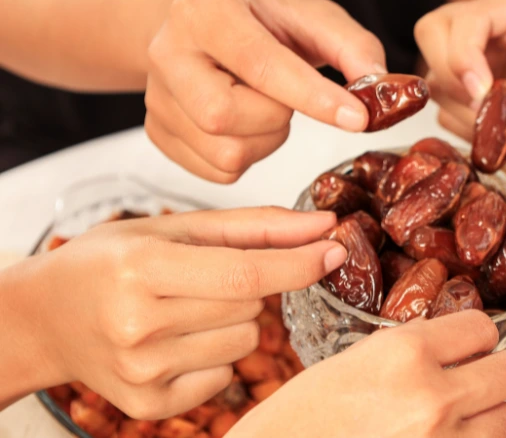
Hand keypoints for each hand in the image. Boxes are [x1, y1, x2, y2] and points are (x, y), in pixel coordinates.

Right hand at [2, 208, 345, 417]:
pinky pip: (224, 376)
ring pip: (245, 343)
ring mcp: (142, 372)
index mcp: (140, 268)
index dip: (299, 263)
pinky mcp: (147, 404)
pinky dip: (214, 355)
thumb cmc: (112, 262)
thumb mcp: (174, 228)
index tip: (334, 249)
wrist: (47, 316)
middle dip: (249, 288)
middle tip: (201, 279)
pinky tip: (175, 340)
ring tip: (184, 308)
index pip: (245, 274)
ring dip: (233, 321)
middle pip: (250, 308)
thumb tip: (321, 226)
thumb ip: (254, 226)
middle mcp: (137, 324)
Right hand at [144, 0, 385, 182]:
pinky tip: (250, 126)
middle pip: (225, 116)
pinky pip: (216, 172)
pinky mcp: (158, 131)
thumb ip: (352, 48)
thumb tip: (380, 90)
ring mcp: (156, 97)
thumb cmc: (260, 18)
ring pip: (224, 152)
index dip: (313, 97)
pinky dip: (249, 158)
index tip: (356, 118)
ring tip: (268, 108)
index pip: (259, 64)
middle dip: (276, 120)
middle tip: (288, 100)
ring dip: (267, 142)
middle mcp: (168, 52)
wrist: (206, 23)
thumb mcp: (309, 14)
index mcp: (204, 11)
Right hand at [226, 310, 505, 437]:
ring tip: (463, 419)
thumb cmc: (299, 419)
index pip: (483, 327)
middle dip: (496, 372)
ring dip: (492, 416)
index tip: (469, 346)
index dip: (476, 337)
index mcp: (404, 352)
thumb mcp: (350, 363)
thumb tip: (450, 349)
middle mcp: (433, 395)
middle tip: (476, 380)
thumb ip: (407, 352)